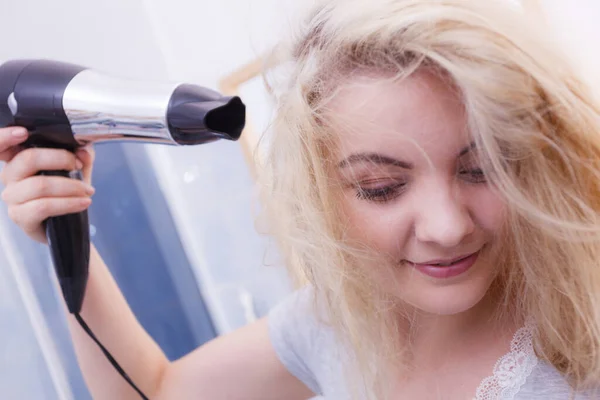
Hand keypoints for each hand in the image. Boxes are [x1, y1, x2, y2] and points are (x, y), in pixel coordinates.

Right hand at [0, 127, 95, 242]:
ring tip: (88, 190)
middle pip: (28, 159)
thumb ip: (82, 156)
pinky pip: (43, 206)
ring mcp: (13, 197)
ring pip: (40, 185)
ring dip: (71, 186)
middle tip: (79, 165)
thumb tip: (83, 151)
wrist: (68, 224)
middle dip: (61, 159)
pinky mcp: (20, 217)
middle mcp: (10, 176)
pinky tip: (84, 203)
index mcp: (19, 159)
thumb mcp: (78, 169)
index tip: (23, 132)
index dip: (4, 137)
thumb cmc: (67, 192)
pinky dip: (68, 203)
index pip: (1, 146)